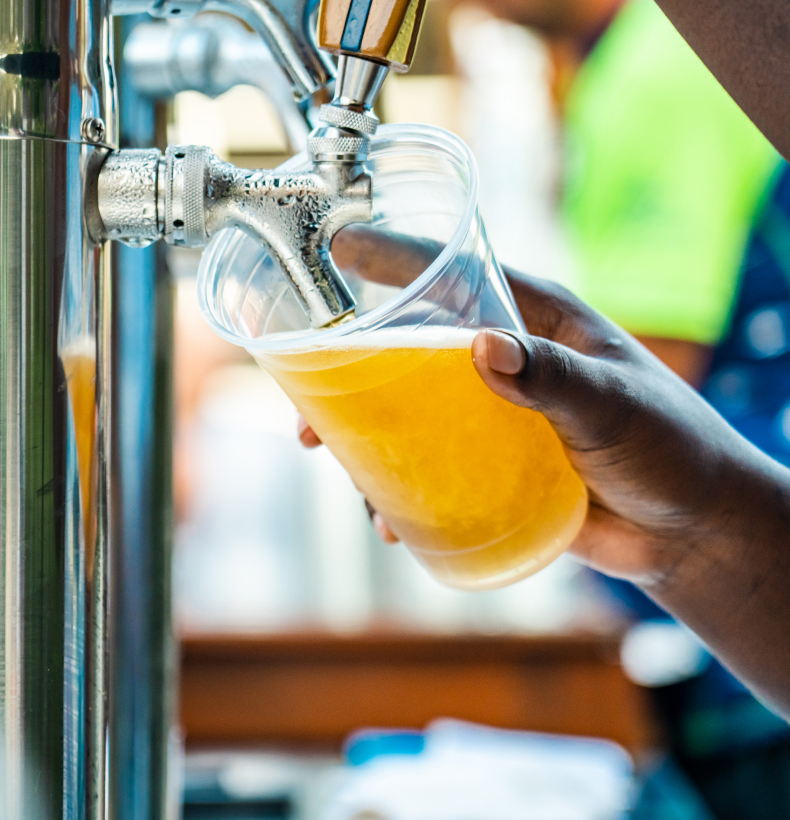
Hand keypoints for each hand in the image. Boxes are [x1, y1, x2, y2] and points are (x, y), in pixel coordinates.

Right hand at [299, 267, 774, 583]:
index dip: (394, 258)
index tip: (340, 246)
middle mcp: (502, 360)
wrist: (691, 530)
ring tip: (337, 465)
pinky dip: (398, 493)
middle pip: (408, 350)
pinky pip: (428, 472)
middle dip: (349, 373)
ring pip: (407, 415)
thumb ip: (553, 377)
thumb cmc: (670, 448)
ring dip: (362, 440)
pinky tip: (389, 520)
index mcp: (534, 319)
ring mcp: (490, 417)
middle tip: (308, 406)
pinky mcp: (488, 469)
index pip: (454, 273)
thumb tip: (483, 348)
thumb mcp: (614, 405)